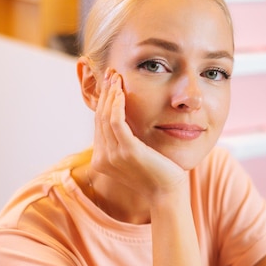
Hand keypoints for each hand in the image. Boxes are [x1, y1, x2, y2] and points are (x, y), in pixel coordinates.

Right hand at [91, 69, 187, 200]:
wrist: (168, 193)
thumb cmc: (156, 174)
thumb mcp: (135, 156)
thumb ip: (124, 142)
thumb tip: (122, 119)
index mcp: (101, 161)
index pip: (98, 125)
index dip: (103, 102)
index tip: (110, 84)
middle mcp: (102, 160)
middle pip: (99, 118)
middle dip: (104, 93)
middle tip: (110, 73)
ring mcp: (112, 157)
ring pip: (105, 116)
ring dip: (110, 94)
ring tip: (116, 76)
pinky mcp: (127, 152)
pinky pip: (115, 121)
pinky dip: (117, 103)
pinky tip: (121, 90)